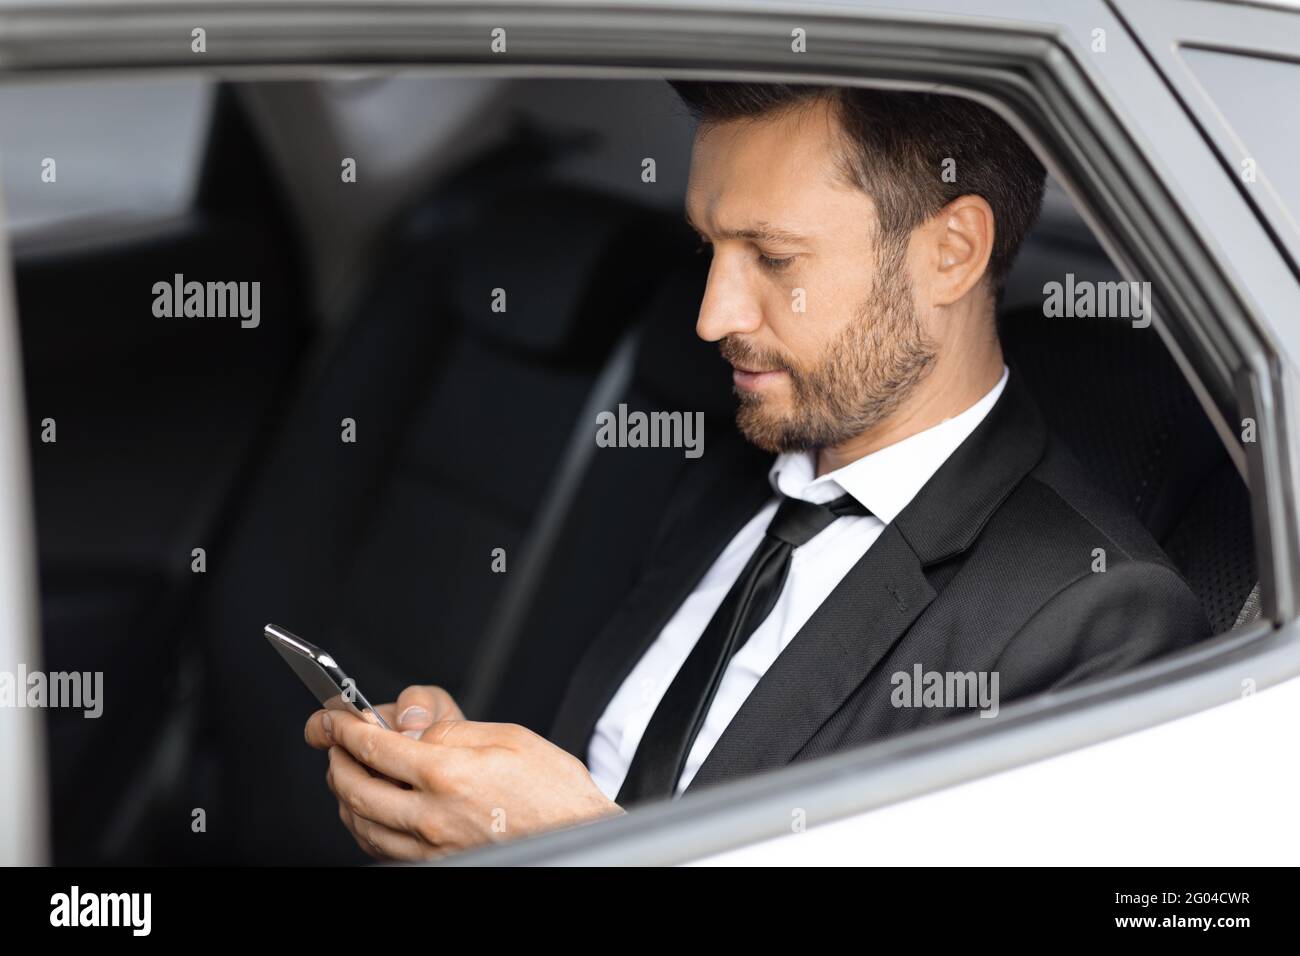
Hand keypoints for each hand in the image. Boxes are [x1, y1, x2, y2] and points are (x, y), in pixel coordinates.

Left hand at [304, 684, 624, 860]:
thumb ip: (452, 730)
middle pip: (355, 788)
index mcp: (447, 773)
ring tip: (347, 774)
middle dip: (336, 761)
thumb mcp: (507, 736)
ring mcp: (432, 846)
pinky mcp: (438, 863)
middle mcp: (432, 815)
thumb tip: (414, 731)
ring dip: (344, 796)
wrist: (577, 833)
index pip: (374, 747)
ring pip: (361, 824)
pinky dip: (364, 827)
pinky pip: (382, 849)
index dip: (344, 729)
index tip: (334, 720)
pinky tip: (370, 812)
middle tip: (334, 745)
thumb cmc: (553, 790)